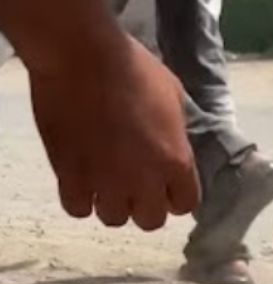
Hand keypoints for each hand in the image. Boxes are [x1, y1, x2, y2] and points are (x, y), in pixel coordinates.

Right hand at [27, 33, 197, 229]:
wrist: (81, 56)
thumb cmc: (133, 68)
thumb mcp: (175, 97)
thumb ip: (178, 132)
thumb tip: (176, 143)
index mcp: (176, 161)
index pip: (185, 204)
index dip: (175, 196)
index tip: (164, 185)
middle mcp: (144, 179)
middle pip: (151, 220)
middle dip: (145, 205)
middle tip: (133, 184)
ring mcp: (106, 181)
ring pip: (114, 218)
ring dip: (111, 203)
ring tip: (104, 180)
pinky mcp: (70, 176)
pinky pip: (77, 209)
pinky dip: (80, 199)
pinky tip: (80, 179)